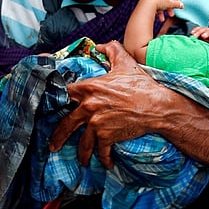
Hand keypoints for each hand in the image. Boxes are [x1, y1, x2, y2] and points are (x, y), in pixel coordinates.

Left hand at [52, 40, 170, 166]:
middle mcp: (88, 106)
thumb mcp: (125, 63)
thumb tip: (101, 45)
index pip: (65, 93)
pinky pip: (101, 151)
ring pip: (82, 142)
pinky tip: (105, 163)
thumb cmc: (141, 85)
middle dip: (58, 136)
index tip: (51, 108)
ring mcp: (96, 123)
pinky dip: (104, 159)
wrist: (157, 106)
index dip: (57, 100)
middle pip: (66, 123)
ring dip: (82, 154)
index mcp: (89, 88)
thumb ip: (111, 51)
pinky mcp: (106, 136)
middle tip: (53, 144)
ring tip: (82, 160)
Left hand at [140, 0, 182, 25]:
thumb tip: (182, 5)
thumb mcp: (170, 4)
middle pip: (166, 2)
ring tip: (162, 20)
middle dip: (169, 9)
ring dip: (162, 13)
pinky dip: (157, 13)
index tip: (181, 7)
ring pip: (160, 6)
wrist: (147, 4)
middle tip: (172, 15)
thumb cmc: (159, 2)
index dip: (177, 3)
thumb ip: (176, 4)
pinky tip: (157, 18)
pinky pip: (154, 8)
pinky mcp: (148, 3)